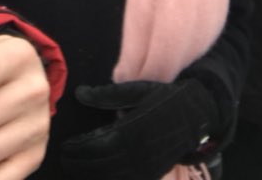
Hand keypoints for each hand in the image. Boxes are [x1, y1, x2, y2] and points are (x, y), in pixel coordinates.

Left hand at [60, 78, 217, 179]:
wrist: (197, 114)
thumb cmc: (165, 97)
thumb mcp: (137, 90)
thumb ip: (107, 95)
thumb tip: (80, 93)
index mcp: (134, 128)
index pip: (100, 144)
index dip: (80, 149)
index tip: (64, 146)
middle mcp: (140, 151)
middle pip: (103, 164)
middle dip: (81, 164)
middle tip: (64, 159)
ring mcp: (148, 165)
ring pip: (114, 175)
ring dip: (92, 174)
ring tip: (75, 168)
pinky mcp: (154, 172)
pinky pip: (128, 179)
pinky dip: (110, 178)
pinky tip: (98, 174)